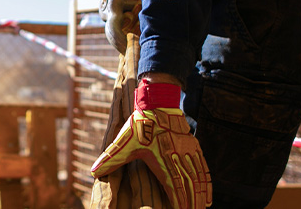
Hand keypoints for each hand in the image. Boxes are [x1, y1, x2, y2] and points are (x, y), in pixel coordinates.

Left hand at [91, 80, 211, 208]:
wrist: (157, 102)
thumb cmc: (139, 124)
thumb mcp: (123, 142)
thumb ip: (110, 159)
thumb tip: (93, 172)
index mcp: (162, 159)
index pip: (173, 185)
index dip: (178, 199)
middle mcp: (178, 156)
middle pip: (189, 184)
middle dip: (192, 200)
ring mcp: (187, 151)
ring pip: (198, 176)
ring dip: (201, 193)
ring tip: (203, 207)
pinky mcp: (193, 146)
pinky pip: (203, 166)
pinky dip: (206, 181)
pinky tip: (207, 191)